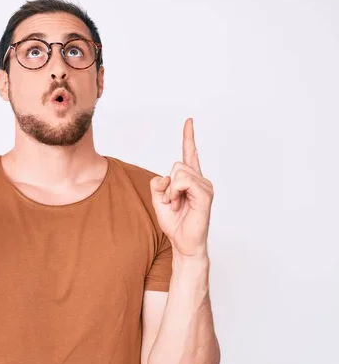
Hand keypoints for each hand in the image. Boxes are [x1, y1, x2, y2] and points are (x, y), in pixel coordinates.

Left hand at [150, 118, 213, 257]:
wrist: (183, 243)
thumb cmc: (174, 222)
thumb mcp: (158, 199)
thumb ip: (158, 184)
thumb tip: (165, 177)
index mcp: (191, 179)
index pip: (190, 153)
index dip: (188, 136)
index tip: (189, 121)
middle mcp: (200, 180)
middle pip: (176, 165)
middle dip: (167, 185)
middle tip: (171, 202)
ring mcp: (205, 186)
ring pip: (178, 172)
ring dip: (170, 191)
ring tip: (176, 205)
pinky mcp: (205, 194)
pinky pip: (183, 181)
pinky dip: (175, 193)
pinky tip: (179, 205)